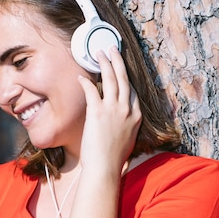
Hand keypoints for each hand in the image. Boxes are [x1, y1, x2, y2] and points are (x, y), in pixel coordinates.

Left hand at [78, 46, 141, 174]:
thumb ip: (125, 128)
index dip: (127, 79)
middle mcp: (127, 110)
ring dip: (105, 64)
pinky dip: (86, 82)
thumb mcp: (127, 141)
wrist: (105, 168)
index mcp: (136, 117)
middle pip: (124, 79)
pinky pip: (92, 91)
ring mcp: (113, 110)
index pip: (134, 92)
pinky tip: (82, 77)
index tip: (122, 71)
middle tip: (112, 49)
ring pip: (111, 79)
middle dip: (117, 62)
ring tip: (99, 53)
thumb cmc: (113, 160)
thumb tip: (119, 125)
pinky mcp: (98, 112)